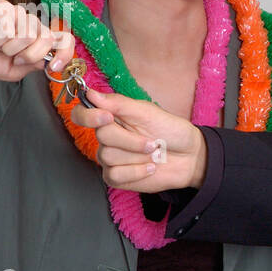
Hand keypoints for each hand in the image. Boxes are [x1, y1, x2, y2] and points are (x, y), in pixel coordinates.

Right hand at [0, 0, 75, 81]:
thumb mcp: (15, 71)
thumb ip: (35, 65)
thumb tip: (52, 59)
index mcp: (38, 39)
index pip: (64, 40)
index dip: (66, 53)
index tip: (55, 66)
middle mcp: (31, 24)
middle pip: (47, 39)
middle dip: (27, 55)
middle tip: (9, 55)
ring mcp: (17, 14)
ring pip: (27, 34)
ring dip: (7, 47)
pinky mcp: (2, 7)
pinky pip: (9, 26)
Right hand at [69, 88, 207, 191]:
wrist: (189, 156)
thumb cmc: (171, 131)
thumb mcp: (148, 112)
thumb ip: (119, 103)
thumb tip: (91, 93)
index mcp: (111, 117)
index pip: (82, 114)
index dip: (88, 116)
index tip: (107, 117)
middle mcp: (107, 138)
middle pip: (102, 137)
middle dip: (131, 140)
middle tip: (152, 141)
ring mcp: (111, 158)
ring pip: (108, 156)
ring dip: (137, 155)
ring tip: (153, 153)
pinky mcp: (117, 177)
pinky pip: (115, 175)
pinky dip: (136, 171)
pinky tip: (151, 167)